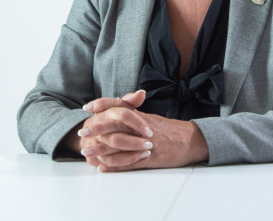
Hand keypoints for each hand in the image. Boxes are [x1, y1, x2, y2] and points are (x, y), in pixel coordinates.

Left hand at [78, 91, 209, 171]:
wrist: (190, 140)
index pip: (120, 105)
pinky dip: (114, 166)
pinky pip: (129, 163)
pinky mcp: (149, 158)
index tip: (88, 107)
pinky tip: (103, 167)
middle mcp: (142, 127)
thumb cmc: (169, 130)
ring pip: (119, 146)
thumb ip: (134, 111)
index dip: (103, 105)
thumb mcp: (150, 117)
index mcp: (141, 115)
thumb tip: (118, 107)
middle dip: (97, 128)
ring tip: (87, 152)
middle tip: (82, 131)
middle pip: (116, 125)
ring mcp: (145, 143)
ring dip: (101, 150)